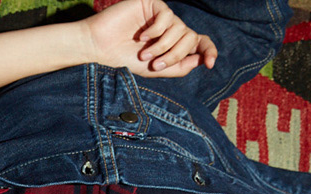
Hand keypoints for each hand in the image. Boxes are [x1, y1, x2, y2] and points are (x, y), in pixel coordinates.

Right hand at [82, 0, 217, 77]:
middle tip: (155, 65)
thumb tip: (201, 60)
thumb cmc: (123, 60)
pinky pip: (167, 16)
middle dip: (176, 53)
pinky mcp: (151, 4)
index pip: (199, 42)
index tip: (210, 64)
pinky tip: (141, 37)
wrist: (100, 48)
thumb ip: (178, 66)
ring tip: (143, 54)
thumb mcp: (155, 69)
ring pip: (180, 28)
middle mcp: (170, 28)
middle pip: (190, 37)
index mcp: (173, 43)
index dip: (209, 50)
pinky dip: (156, 30)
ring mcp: (161, 15)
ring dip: (162, 45)